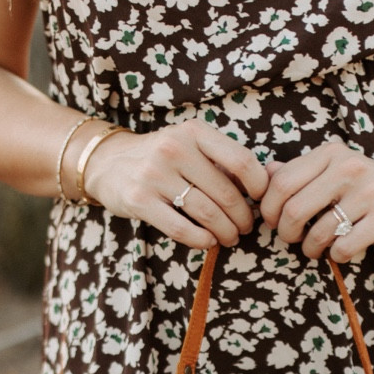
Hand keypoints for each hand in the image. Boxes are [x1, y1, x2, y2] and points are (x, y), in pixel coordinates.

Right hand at [80, 119, 266, 249]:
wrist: (108, 162)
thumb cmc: (161, 157)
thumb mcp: (190, 144)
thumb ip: (221, 159)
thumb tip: (265, 184)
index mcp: (194, 132)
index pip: (241, 160)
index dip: (259, 186)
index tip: (260, 200)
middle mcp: (174, 148)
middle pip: (226, 193)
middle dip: (243, 217)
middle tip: (246, 228)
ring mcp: (154, 174)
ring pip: (207, 213)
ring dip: (225, 232)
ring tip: (229, 238)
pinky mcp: (139, 200)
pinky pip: (181, 229)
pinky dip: (201, 241)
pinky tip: (208, 242)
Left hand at [260, 139, 373, 261]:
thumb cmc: (368, 189)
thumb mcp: (335, 172)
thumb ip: (300, 172)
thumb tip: (264, 174)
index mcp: (331, 154)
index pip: (280, 182)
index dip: (269, 209)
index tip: (275, 222)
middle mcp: (349, 167)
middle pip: (294, 210)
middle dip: (287, 234)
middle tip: (294, 240)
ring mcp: (370, 191)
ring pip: (318, 233)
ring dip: (311, 249)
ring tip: (317, 249)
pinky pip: (344, 246)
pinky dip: (336, 256)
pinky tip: (342, 251)